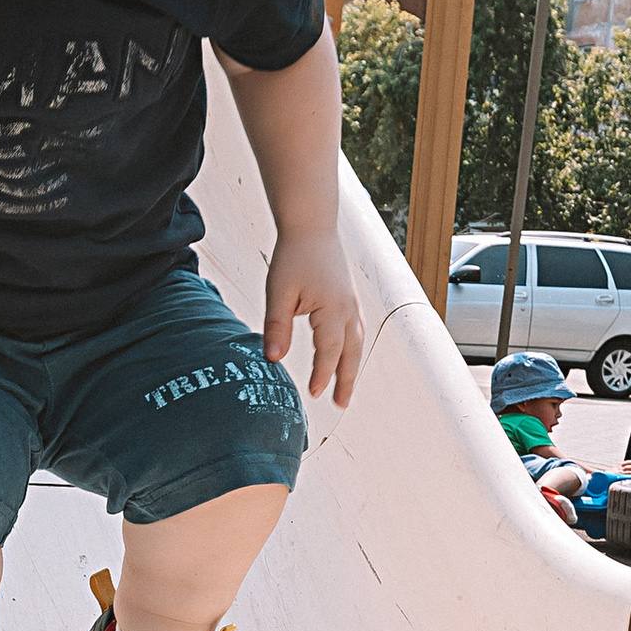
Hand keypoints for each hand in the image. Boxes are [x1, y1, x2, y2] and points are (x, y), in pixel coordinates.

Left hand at [262, 222, 362, 408]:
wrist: (311, 226)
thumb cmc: (293, 257)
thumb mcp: (278, 293)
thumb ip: (277, 327)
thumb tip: (273, 359)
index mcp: (332, 309)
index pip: (329, 351)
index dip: (322, 374)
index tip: (315, 394)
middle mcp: (348, 309)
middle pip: (351, 352)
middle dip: (346, 380)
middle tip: (341, 404)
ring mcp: (352, 303)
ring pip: (357, 342)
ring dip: (352, 366)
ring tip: (346, 388)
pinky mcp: (349, 297)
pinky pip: (356, 329)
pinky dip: (353, 348)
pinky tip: (346, 356)